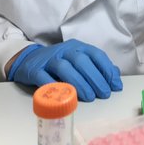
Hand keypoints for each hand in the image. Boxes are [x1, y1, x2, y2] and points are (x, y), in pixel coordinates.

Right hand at [7, 39, 122, 101]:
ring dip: (79, 83)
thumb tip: (116, 78)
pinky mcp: (35, 70)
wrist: (27, 59)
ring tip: (89, 97)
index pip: (95, 54)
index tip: (115, 85)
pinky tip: (65, 96)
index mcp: (77, 46)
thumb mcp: (78, 60)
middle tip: (104, 93)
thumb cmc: (58, 62)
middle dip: (95, 78)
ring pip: (64, 68)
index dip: (107, 69)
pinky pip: (44, 78)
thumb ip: (96, 67)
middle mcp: (64, 50)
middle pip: (81, 61)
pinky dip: (55, 87)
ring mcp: (49, 59)